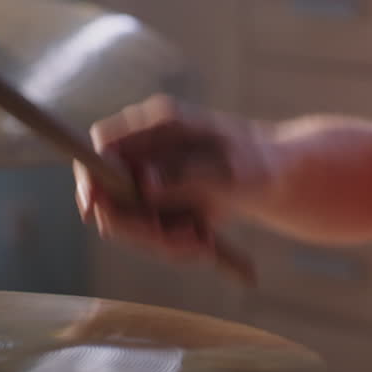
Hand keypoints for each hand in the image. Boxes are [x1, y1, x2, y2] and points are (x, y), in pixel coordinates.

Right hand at [73, 94, 273, 263]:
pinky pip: (149, 234)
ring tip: (204, 243)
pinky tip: (205, 242)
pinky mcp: (158, 203)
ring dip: (163, 242)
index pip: (104, 143)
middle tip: (185, 242)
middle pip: (107, 194)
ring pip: (127, 222)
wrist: (278, 178)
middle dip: (139, 227)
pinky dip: (175, 246)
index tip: (95, 207)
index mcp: (160, 125)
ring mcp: (149, 177)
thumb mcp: (229, 171)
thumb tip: (143, 183)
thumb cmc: (259, 163)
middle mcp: (147, 150)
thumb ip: (184, 174)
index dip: (92, 175)